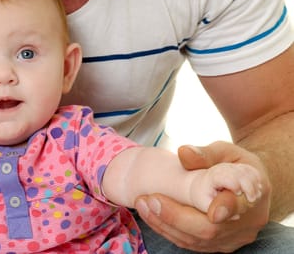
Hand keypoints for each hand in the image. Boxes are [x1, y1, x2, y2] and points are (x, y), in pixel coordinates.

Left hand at [134, 141, 270, 252]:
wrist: (247, 182)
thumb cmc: (234, 162)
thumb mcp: (225, 151)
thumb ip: (205, 153)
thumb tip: (184, 152)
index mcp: (254, 195)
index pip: (237, 207)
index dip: (222, 209)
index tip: (209, 210)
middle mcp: (246, 223)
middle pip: (208, 230)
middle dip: (174, 216)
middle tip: (147, 199)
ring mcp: (232, 238)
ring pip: (196, 241)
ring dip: (164, 223)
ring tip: (142, 203)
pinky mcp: (217, 245)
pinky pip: (190, 243)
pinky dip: (167, 229)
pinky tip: (150, 214)